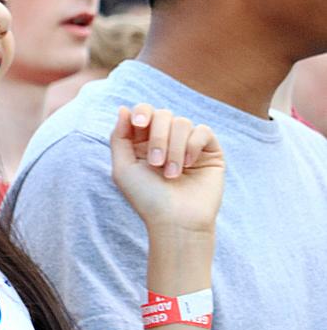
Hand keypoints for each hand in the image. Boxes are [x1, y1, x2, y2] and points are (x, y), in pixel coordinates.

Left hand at [109, 104, 224, 233]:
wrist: (176, 221)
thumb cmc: (147, 198)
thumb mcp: (123, 168)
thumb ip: (119, 137)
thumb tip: (124, 108)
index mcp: (143, 142)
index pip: (144, 112)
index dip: (141, 112)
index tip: (138, 124)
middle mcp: (166, 139)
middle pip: (162, 114)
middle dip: (157, 136)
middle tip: (155, 163)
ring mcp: (188, 144)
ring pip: (182, 122)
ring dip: (173, 148)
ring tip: (171, 174)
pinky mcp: (209, 151)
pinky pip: (203, 131)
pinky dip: (192, 147)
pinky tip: (189, 166)